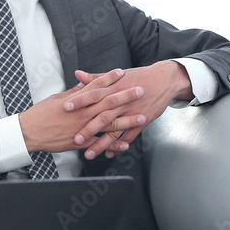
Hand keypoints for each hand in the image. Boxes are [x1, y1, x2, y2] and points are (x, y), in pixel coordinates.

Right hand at [19, 69, 146, 153]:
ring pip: (109, 124)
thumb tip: (83, 83)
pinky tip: (125, 143)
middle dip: (126, 96)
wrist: (29, 132)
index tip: (121, 72)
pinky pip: (100, 144)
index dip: (109, 78)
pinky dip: (113, 144)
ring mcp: (82, 128)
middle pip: (107, 102)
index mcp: (75, 101)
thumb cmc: (39, 115)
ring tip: (141, 116)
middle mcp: (81, 113)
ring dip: (127, 120)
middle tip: (140, 90)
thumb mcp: (56, 99)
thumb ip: (73, 93)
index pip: (95, 86)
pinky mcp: (80, 142)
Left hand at [66, 62, 192, 159]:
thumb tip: (78, 74)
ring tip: (89, 153)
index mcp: (113, 89)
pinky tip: (109, 154)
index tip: (65, 107)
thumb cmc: (138, 77)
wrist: (164, 80)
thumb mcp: (117, 76)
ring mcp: (132, 113)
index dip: (79, 100)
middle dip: (89, 128)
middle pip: (103, 116)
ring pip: (114, 130)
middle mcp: (121, 102)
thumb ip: (96, 78)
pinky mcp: (141, 121)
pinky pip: (129, 136)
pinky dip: (119, 146)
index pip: (93, 94)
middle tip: (75, 139)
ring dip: (102, 143)